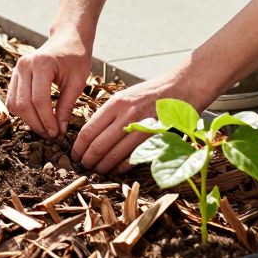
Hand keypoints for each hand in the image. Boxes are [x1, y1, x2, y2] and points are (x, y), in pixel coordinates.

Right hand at [5, 33, 92, 137]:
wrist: (67, 39)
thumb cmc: (76, 57)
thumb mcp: (77, 81)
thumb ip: (67, 106)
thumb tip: (60, 130)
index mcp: (41, 64)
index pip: (39, 100)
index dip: (47, 120)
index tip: (57, 133)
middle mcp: (24, 65)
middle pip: (23, 104)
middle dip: (37, 123)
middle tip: (51, 134)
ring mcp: (17, 69)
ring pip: (14, 104)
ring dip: (28, 120)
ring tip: (44, 128)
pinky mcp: (15, 75)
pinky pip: (12, 99)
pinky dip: (22, 112)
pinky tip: (37, 118)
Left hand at [71, 73, 207, 172]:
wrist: (182, 88)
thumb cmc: (152, 93)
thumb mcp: (125, 96)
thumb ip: (109, 113)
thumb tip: (90, 134)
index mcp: (115, 103)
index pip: (88, 130)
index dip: (78, 147)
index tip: (75, 154)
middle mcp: (126, 115)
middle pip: (98, 145)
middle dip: (87, 160)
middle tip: (84, 166)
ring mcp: (141, 127)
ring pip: (114, 155)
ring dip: (102, 166)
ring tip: (97, 170)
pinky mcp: (155, 138)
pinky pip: (132, 158)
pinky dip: (121, 167)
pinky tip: (115, 169)